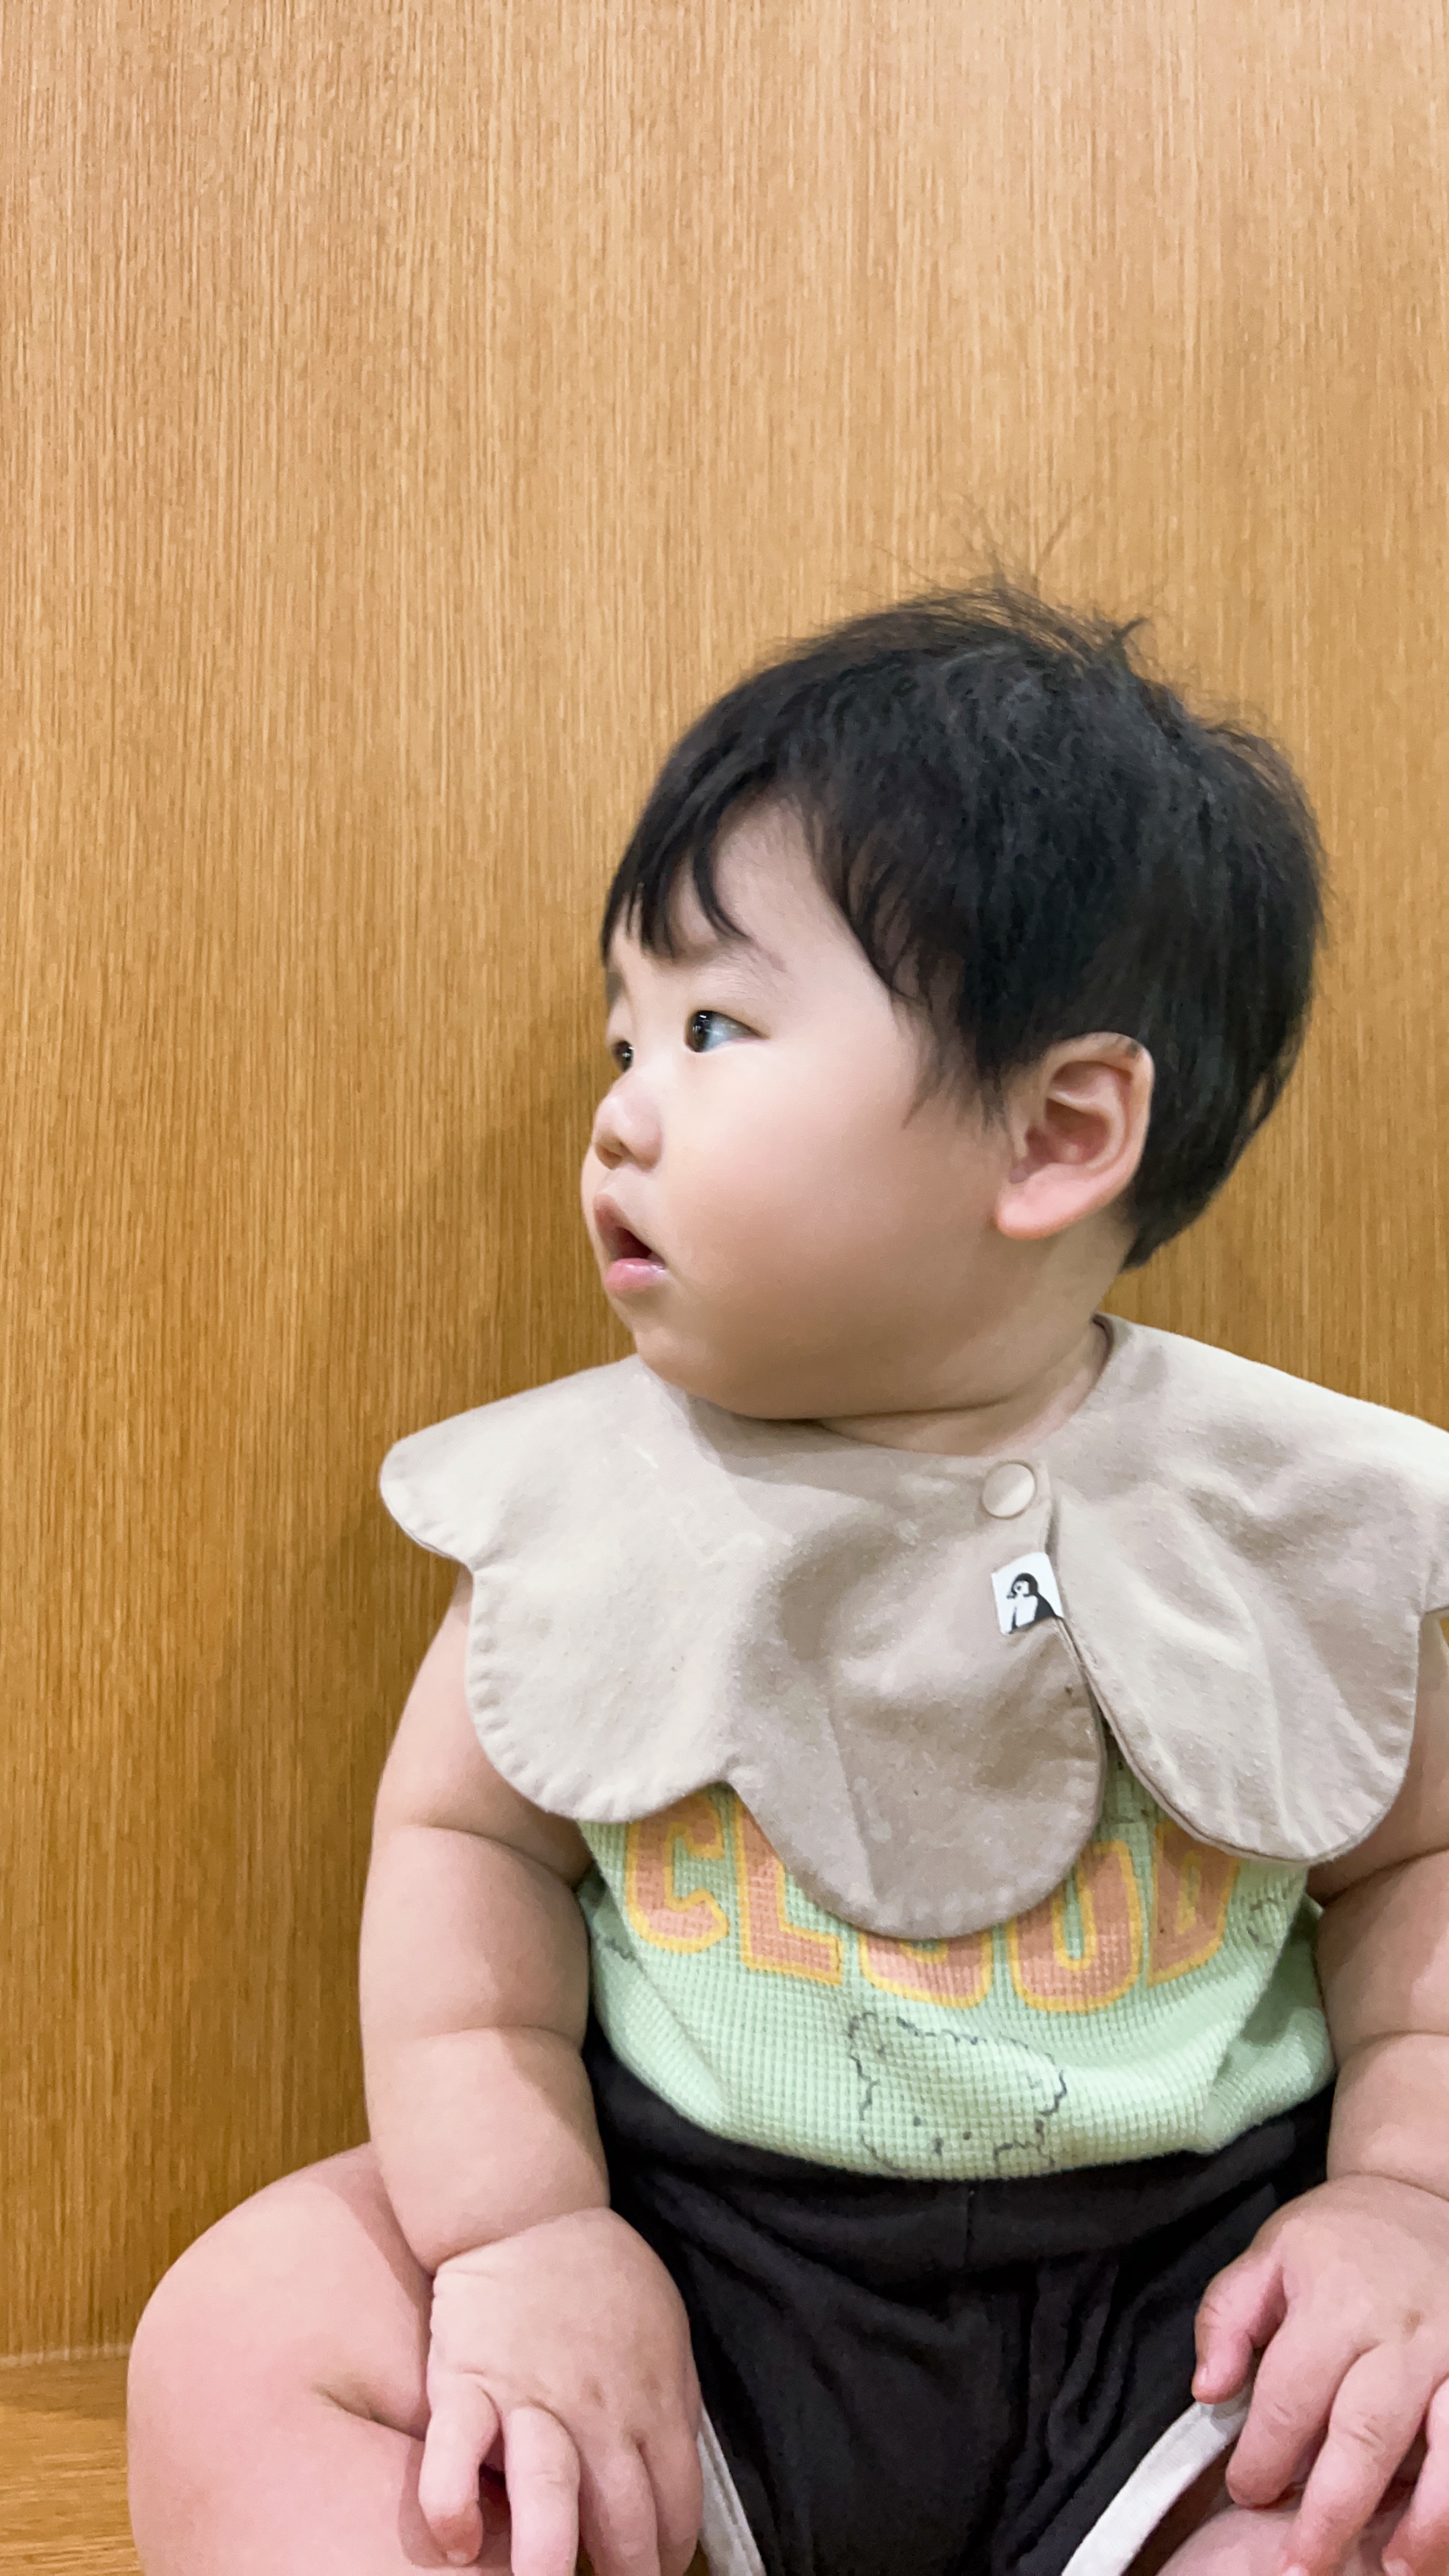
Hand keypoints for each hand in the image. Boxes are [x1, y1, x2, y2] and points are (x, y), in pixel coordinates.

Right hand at [417, 2204, 701, 2575]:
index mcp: (651, 2400)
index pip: (675, 2505)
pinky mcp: (467, 2384)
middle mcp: (597, 2411)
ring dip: (550, 2559)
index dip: (668, 2556)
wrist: (528, 2212)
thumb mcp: (665, 2331)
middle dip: (624, 2575)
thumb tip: (677, 2476)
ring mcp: (530, 2398)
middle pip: (622, 2516)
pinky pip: (454, 2452)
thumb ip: (674, 2404)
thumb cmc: (600, 2276)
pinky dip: (452, 2504)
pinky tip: (458, 2545)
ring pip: (548, 2491)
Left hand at [1193, 2174, 1448, 2575]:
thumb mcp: (1268, 2256)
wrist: (1421, 2195)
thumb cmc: (1336, 2239)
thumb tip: (1207, 2391)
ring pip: (1446, 2447)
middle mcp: (1403, 2329)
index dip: (1263, 2454)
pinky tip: (1441, 2535)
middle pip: (1367, 2433)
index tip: (1245, 2490)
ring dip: (1424, 2520)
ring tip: (1394, 2569)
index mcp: (1337, 2299)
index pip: (1293, 2393)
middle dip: (1332, 2510)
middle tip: (1300, 2566)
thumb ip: (1227, 2320)